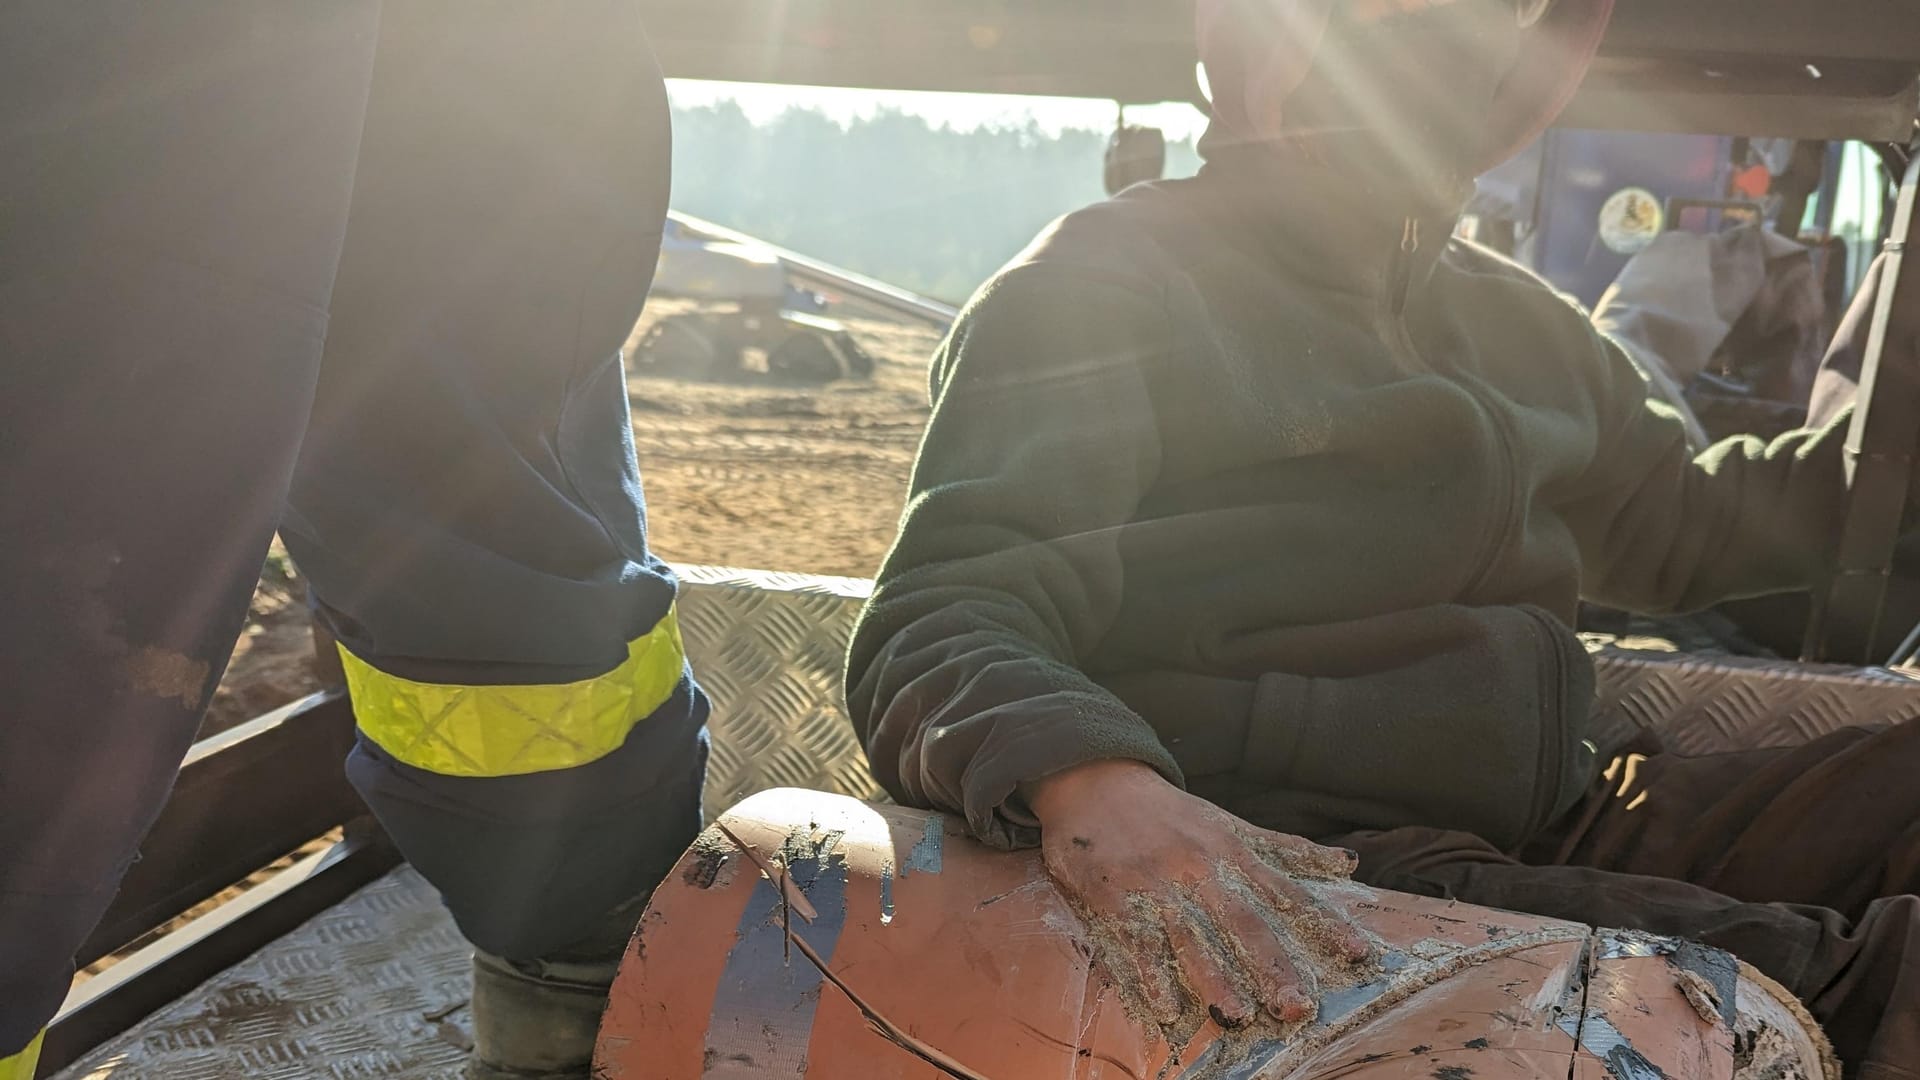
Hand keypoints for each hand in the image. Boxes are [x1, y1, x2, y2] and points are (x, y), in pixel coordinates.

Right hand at [1028, 760, 1371, 1029]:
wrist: (1095, 782)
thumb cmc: (1171, 813)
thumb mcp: (1230, 824)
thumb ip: (1286, 849)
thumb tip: (1349, 865)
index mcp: (1232, 851)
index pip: (1286, 892)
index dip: (1322, 923)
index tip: (1357, 954)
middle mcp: (1200, 868)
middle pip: (1242, 922)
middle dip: (1271, 965)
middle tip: (1297, 1006)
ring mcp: (1158, 884)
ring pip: (1191, 936)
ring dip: (1214, 978)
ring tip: (1238, 1015)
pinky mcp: (1116, 897)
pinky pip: (1137, 942)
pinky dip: (1152, 975)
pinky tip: (1167, 1008)